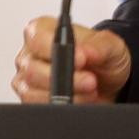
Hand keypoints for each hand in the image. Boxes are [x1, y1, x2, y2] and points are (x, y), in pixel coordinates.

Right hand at [11, 16, 131, 103]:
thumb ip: (99, 47)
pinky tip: (81, 100)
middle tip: (90, 80)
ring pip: (33, 92)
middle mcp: (31, 54)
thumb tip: (85, 52)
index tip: (80, 59)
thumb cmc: (102, 57)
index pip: (37, 37)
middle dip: (65, 78)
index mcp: (44, 30)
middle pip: (33, 69)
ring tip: (90, 91)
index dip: (55, 49)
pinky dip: (62, 106)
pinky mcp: (32, 100)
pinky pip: (39, 107)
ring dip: (66, 95)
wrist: (108, 82)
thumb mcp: (110, 45)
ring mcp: (28, 79)